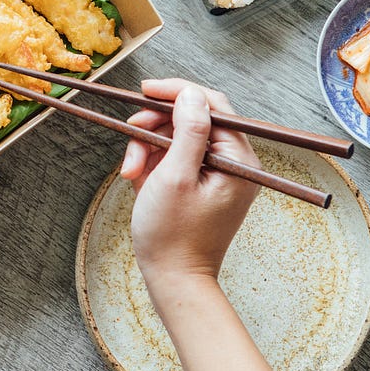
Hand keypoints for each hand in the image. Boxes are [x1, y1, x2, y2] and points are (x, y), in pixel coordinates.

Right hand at [120, 79, 261, 284]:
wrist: (172, 280)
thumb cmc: (173, 235)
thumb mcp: (176, 177)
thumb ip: (187, 131)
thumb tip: (190, 93)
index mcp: (239, 160)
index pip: (212, 105)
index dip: (178, 92)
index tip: (146, 90)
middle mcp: (234, 163)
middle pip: (192, 119)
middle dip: (156, 125)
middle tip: (131, 133)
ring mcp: (217, 173)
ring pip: (177, 136)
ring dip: (148, 146)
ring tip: (130, 171)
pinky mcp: (200, 183)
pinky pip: (174, 156)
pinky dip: (152, 161)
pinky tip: (137, 177)